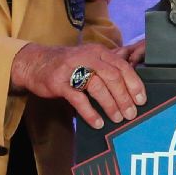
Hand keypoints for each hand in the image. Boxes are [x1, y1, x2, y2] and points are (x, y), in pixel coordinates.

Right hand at [11, 43, 146, 128]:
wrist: (35, 63)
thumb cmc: (67, 64)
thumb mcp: (89, 58)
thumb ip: (109, 65)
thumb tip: (133, 78)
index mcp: (98, 52)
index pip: (122, 66)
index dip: (134, 84)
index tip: (141, 100)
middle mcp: (87, 57)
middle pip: (112, 76)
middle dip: (124, 97)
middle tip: (131, 114)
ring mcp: (72, 69)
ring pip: (97, 86)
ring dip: (110, 105)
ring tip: (117, 118)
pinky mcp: (59, 82)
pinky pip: (78, 99)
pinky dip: (90, 112)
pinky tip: (97, 122)